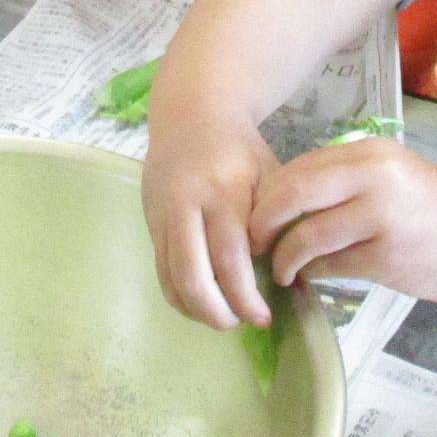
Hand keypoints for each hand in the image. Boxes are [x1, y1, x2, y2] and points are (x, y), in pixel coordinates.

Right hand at [142, 97, 280, 329]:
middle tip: (242, 321)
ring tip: (224, 315)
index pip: (231, 259)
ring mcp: (162, 215)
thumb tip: (287, 275)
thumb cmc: (240, 149)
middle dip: (219, 312)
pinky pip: (160, 272)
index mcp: (223, 190)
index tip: (264, 316)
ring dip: (197, 310)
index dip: (246, 298)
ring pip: (171, 280)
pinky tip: (203, 301)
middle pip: (193, 278)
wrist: (191, 115)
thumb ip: (276, 221)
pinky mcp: (149, 222)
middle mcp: (186, 204)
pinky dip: (180, 296)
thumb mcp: (269, 175)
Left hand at [249, 139, 436, 302]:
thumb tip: (282, 210)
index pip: (297, 169)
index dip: (265, 197)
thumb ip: (344, 186)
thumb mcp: (391, 180)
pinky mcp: (389, 256)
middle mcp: (373, 176)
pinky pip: (332, 266)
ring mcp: (381, 216)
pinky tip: (312, 278)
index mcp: (369, 153)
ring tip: (280, 271)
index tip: (252, 220)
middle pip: (292, 194)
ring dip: (284, 258)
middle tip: (252, 246)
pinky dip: (314, 273)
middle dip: (262, 224)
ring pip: (307, 235)